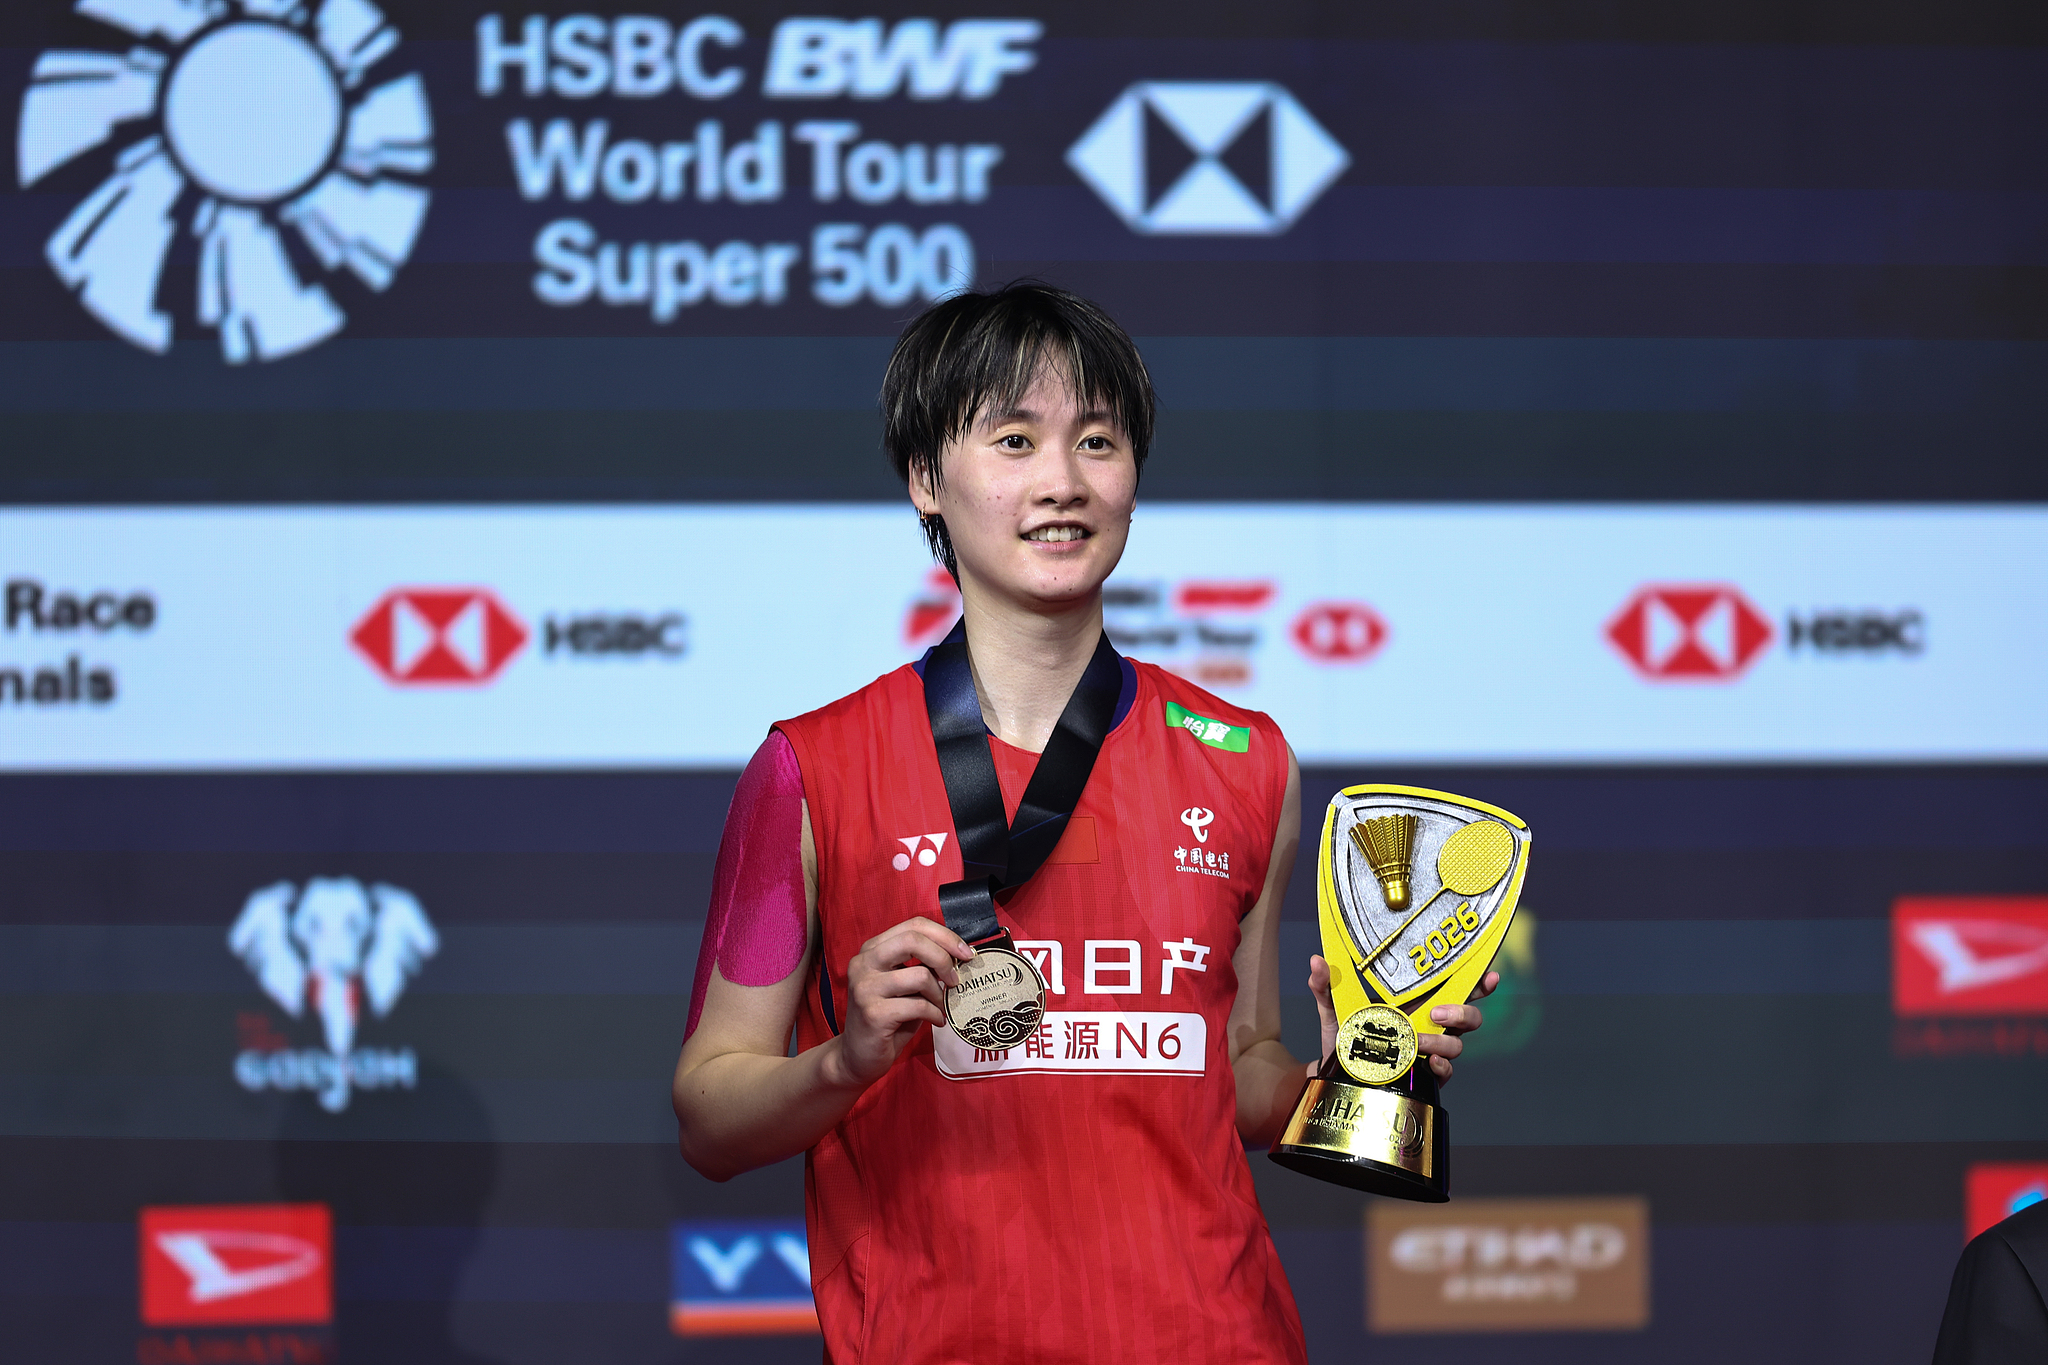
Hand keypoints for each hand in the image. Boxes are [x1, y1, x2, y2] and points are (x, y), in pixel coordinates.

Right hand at [830, 916, 973, 1089]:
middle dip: (943, 957)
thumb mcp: (905, 986)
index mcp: (872, 950)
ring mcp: (865, 987)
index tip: (965, 952)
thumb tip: (958, 956)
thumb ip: (923, 967)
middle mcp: (863, 963)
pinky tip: (936, 1021)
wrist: (858, 1056)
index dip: (944, 936)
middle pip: (912, 940)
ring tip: (940, 1006)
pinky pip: (918, 1006)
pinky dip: (935, 1014)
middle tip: (955, 978)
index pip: (913, 926)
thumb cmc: (888, 1018)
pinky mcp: (873, 1013)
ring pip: (919, 975)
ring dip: (938, 993)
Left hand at [1304, 958, 1499, 1084]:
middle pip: (1469, 1017)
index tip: (1489, 974)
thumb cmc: (1342, 1035)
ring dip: (1442, 1042)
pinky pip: (1445, 1073)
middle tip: (1437, 1013)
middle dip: (1463, 1012)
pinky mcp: (1425, 1077)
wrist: (1332, 1074)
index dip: (1478, 981)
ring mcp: (1430, 1052)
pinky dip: (1441, 1067)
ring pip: (1458, 1045)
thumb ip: (1325, 985)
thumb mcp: (1332, 1007)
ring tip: (1419, 1041)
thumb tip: (1316, 961)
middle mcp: (1430, 1026)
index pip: (1455, 988)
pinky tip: (1428, 1064)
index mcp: (1416, 1003)